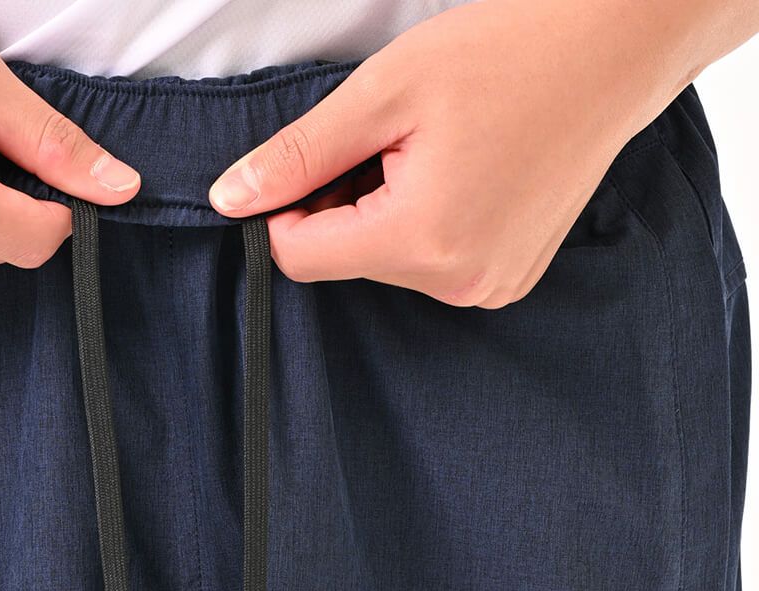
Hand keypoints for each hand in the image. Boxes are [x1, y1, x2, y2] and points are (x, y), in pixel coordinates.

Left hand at [208, 0, 700, 305]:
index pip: (300, 257)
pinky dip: (427, 227)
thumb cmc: (506, 51)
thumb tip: (230, 199)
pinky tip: (462, 175)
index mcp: (421, 240)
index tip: (318, 157)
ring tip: (437, 152)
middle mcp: (457, 283)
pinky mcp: (509, 281)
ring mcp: (489, 288)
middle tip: (394, 140)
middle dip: (346, 204)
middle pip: (346, 261)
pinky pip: (433, 267)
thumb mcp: (382, 93)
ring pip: (387, 264)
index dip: (288, 207)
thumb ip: (298, 156)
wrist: (616, 46)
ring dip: (387, 214)